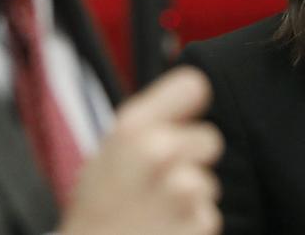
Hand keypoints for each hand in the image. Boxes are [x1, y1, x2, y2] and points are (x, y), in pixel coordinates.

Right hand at [59, 66, 222, 234]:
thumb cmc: (94, 214)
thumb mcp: (106, 155)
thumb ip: (146, 127)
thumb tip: (191, 98)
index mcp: (133, 128)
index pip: (194, 85)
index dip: (190, 105)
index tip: (183, 119)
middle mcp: (162, 152)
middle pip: (210, 139)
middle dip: (192, 159)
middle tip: (159, 180)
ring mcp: (184, 191)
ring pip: (209, 182)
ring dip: (190, 199)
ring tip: (154, 213)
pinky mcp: (200, 226)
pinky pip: (208, 216)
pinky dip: (190, 227)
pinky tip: (162, 232)